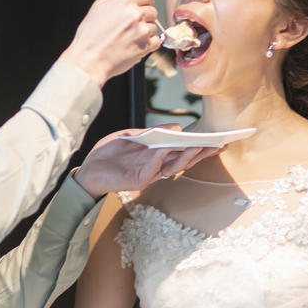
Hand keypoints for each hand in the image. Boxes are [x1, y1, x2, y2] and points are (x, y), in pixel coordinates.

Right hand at [59, 0, 160, 85]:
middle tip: (129, 26)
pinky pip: (156, 41)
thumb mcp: (99, 6)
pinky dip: (148, 44)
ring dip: (145, 32)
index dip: (144, 2)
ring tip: (128, 37)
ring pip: (154, 26)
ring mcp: (142, 29)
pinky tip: (134, 45)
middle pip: (152, 10)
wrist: (89, 60)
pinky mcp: (146, 45)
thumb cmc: (90, 36)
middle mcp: (134, 12)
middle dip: (144, 18)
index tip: (140, 8)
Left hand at [73, 127, 219, 198]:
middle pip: (185, 161)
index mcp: (158, 156)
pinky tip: (167, 147)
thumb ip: (153, 133)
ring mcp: (149, 175)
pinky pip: (153, 168)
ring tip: (198, 144)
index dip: (202, 147)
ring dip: (186, 156)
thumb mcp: (133, 136)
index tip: (219, 140)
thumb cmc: (110, 153)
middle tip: (217, 143)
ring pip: (173, 167)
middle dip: (201, 152)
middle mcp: (157, 167)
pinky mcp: (138, 180)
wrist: (88, 170)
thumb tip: (176, 128)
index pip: (184, 152)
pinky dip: (160, 157)